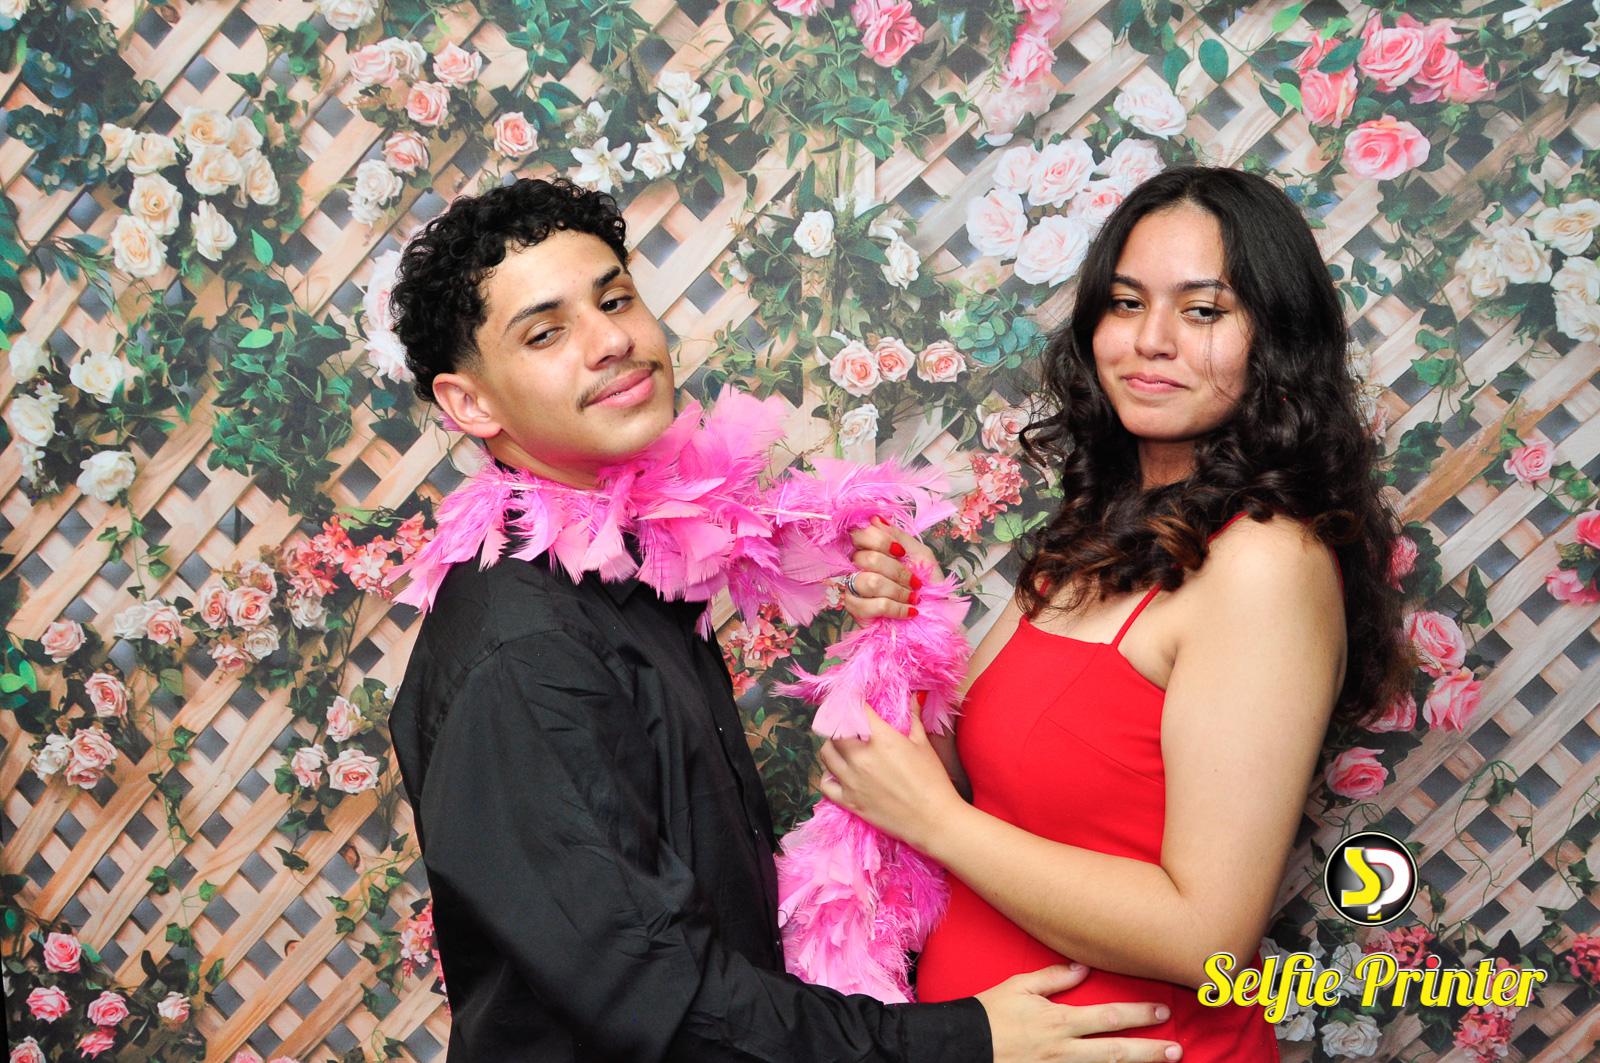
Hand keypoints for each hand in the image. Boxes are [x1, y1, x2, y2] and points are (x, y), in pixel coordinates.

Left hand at [818, 702, 959, 852]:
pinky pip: (825, 784)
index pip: (853, 709)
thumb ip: (913, 718)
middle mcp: (860, 757)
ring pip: (825, 754)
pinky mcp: (849, 801)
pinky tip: (838, 772)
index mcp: (880, 739)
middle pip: (832, 730)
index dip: (851, 701)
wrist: (934, 821)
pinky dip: (828, 775)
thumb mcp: (923, 744)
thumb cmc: (933, 781)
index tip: (853, 699)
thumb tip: (912, 698)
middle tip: (846, 722)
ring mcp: (851, 780)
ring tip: (842, 746)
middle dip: (838, 722)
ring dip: (831, 745)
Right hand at [843, 518, 943, 622]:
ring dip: (897, 590)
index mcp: (870, 549)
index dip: (880, 541)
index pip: (859, 534)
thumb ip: (899, 536)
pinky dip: (894, 608)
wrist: (937, 616)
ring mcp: (853, 589)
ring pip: (867, 582)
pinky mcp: (855, 611)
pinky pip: (868, 606)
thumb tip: (874, 519)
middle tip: (914, 582)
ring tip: (912, 597)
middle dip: (897, 571)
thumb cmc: (928, 585)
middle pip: (865, 558)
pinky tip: (908, 611)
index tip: (901, 553)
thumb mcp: (920, 554)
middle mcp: (857, 566)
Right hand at [977, 964, 1180, 1062]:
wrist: (964, 1046)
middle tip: (1176, 1049)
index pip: (1108, 1017)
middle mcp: (1064, 1049)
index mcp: (1059, 1021)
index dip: (1138, 1014)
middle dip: (1148, 1050)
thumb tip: (1083, 967)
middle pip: (1115, 1051)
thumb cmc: (990, 1013)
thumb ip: (1053, 977)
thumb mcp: (1019, 986)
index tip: (1162, 1012)